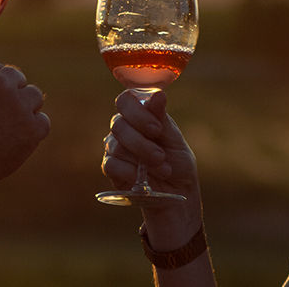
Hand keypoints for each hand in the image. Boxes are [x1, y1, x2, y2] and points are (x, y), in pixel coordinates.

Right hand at [102, 90, 201, 235]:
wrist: (177, 194)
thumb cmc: (178, 163)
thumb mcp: (175, 140)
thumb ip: (162, 119)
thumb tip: (158, 95)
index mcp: (139, 115)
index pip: (125, 101)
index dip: (137, 113)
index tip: (156, 129)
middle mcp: (124, 127)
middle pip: (118, 124)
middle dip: (142, 143)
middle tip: (161, 156)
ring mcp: (114, 147)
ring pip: (115, 145)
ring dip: (142, 159)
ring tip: (162, 169)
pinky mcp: (111, 167)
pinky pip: (111, 165)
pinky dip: (130, 172)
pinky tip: (144, 179)